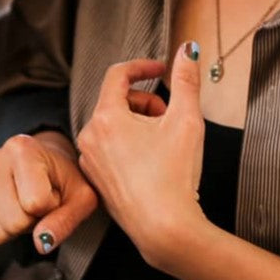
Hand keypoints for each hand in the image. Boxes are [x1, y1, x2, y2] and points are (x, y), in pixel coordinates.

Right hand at [0, 130, 97, 253]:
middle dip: (30, 222)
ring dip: (13, 229)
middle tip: (36, 205)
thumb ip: (66, 219)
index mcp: (21, 149)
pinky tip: (4, 212)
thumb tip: (42, 243)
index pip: (34, 204)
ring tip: (21, 206)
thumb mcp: (80, 197)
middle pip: (12, 222)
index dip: (49, 209)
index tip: (52, 195)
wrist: (40, 165)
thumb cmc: (62, 180)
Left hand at [76, 45, 205, 271]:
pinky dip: (129, 146)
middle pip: (117, 101)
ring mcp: (90, 160)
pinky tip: (152, 163)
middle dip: (146, 102)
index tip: (161, 71)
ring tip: (163, 143)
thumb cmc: (174, 177)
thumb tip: (189, 51)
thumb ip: (187, 80)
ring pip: (113, 126)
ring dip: (139, 125)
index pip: (118, 74)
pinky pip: (110, 149)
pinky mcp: (96, 179)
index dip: (142, 67)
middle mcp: (90, 136)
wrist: (165, 229)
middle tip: (170, 118)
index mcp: (106, 117)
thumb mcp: (186, 120)